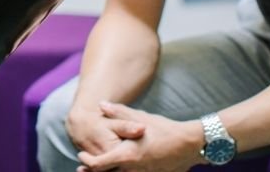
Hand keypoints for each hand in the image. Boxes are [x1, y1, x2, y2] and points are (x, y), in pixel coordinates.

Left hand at [76, 104, 203, 171]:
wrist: (189, 145)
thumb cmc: (164, 129)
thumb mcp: (140, 118)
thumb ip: (118, 113)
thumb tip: (101, 105)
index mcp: (126, 155)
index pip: (98, 164)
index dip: (86, 161)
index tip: (81, 156)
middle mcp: (132, 169)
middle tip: (82, 168)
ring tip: (98, 170)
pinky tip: (121, 169)